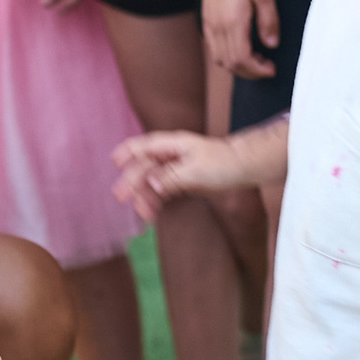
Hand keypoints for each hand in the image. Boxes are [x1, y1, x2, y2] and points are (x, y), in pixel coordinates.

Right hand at [113, 129, 243, 218]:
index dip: (127, 153)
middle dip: (132, 182)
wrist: (245, 168)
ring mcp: (176, 167)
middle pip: (144, 167)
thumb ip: (171, 177)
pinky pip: (163, 190)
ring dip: (144, 196)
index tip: (114, 163)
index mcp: (172, 145)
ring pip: (152, 181)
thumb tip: (150, 184)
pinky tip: (152, 213)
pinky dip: (156, 200)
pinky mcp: (182, 180)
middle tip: (121, 198)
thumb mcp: (197, 171)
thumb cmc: (223, 163)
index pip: (143, 146)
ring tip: (143, 214)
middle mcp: (171, 154)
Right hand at [200, 0, 278, 78]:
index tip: (272, 69)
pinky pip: (213, 47)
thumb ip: (269, 21)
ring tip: (256, 58)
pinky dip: (227, 56)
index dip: (258, 70)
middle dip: (250, 72)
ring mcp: (209, 23)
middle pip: (230, 63)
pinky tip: (241, 47)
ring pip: (220, 58)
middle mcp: (217, 26)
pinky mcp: (206, 18)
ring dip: (238, 65)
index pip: (242, 59)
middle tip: (267, 66)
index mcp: (232, 21)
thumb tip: (271, 45)